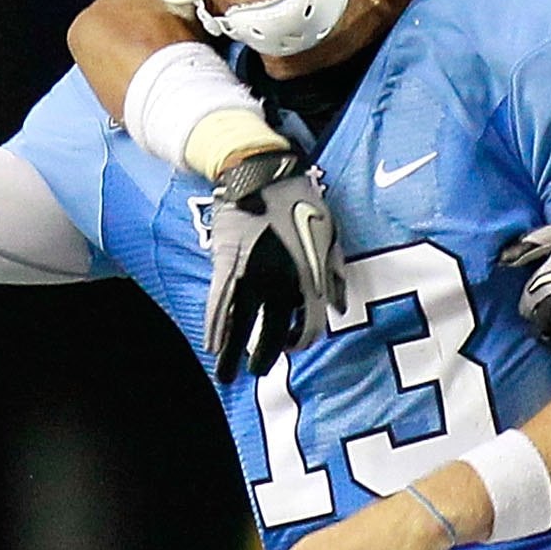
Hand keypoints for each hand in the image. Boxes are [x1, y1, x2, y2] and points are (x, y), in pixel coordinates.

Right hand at [204, 145, 344, 382]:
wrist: (262, 174)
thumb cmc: (300, 201)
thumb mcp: (329, 237)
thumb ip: (335, 275)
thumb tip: (340, 308)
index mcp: (310, 278)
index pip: (307, 327)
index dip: (298, 342)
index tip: (288, 346)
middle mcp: (282, 284)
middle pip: (271, 334)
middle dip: (263, 357)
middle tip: (255, 371)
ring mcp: (252, 276)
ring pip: (241, 326)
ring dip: (232, 354)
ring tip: (226, 375)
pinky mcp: (227, 265)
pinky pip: (219, 305)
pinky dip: (215, 328)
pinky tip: (211, 346)